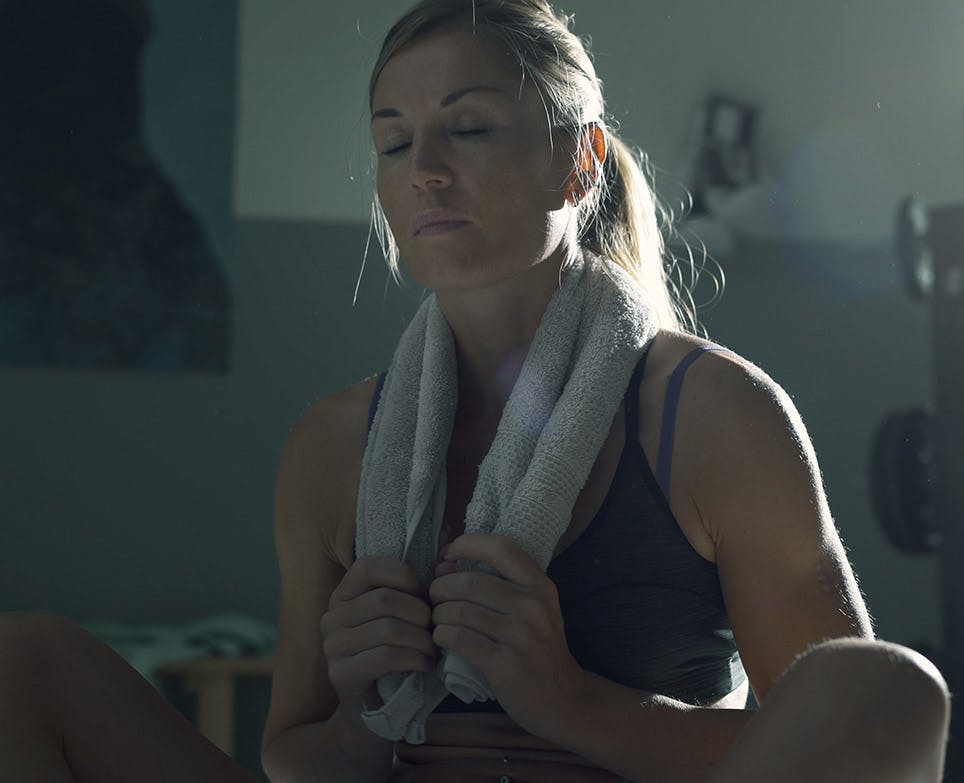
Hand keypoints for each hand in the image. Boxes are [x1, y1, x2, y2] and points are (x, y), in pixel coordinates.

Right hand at [321, 556, 438, 709]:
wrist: (371, 712)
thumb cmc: (393, 656)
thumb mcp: (402, 618)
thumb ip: (420, 590)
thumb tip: (448, 564)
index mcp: (343, 595)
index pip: (367, 567)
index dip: (402, 575)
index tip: (425, 595)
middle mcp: (331, 617)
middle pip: (384, 599)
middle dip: (420, 613)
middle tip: (436, 630)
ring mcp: (332, 646)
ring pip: (388, 628)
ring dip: (421, 639)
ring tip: (434, 650)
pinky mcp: (341, 674)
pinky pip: (386, 656)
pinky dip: (414, 659)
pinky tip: (426, 664)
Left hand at [429, 533, 589, 740]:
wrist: (562, 698)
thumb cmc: (539, 649)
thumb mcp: (533, 610)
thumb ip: (498, 585)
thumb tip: (445, 564)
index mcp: (541, 586)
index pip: (501, 548)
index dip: (468, 544)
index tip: (448, 554)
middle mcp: (533, 606)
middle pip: (470, 582)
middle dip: (441, 587)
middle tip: (434, 598)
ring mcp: (521, 636)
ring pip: (460, 611)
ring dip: (438, 615)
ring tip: (437, 621)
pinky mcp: (505, 664)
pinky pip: (459, 639)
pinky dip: (442, 636)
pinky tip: (442, 639)